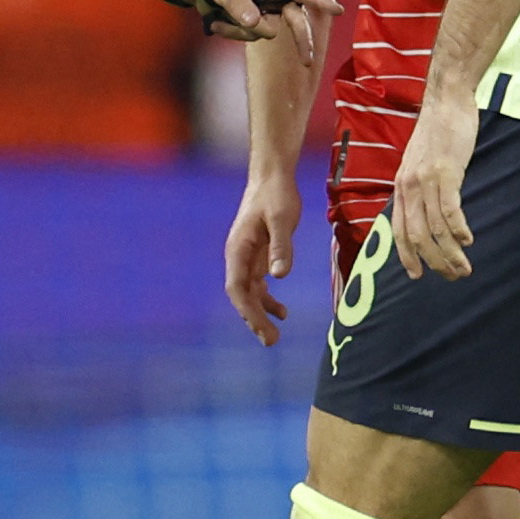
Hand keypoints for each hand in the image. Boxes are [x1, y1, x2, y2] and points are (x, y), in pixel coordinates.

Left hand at [179, 0, 338, 59]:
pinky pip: (253, 35)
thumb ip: (238, 4)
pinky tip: (216, 22)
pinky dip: (233, 32)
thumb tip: (255, 23)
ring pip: (267, 31)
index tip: (337, 10)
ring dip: (240, 30)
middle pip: (296, 19)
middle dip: (300, 40)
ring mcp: (271, 7)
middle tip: (306, 62)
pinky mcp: (262, 19)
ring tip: (217, 18)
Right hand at [225, 172, 300, 345]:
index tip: (261, 329)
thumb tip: (279, 276)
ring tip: (274, 334)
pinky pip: (259, 284)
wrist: (272, 176)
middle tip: (271, 341)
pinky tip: (281, 312)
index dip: (248, 311)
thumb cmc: (276, 195)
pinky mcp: (258, 254)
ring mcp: (247, 256)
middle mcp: (238, 256)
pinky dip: (268, 299)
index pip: (237, 288)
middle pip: (242, 295)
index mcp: (238, 249)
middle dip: (254, 320)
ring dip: (260, 313)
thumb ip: (282, 246)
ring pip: (250, 293)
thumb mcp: (282, 219)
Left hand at [393, 95, 478, 279]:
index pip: (399, 231)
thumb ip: (421, 185)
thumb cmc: (438, 130)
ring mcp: (426, 179)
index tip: (417, 276)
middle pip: (418, 237)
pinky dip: (459, 229)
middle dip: (435, 262)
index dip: (407, 256)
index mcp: (402, 186)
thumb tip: (428, 210)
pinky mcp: (446, 171)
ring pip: (435, 228)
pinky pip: (450, 209)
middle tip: (453, 276)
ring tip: (464, 267)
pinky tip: (468, 240)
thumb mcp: (420, 161)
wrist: (446, 99)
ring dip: (450, 253)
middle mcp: (409, 186)